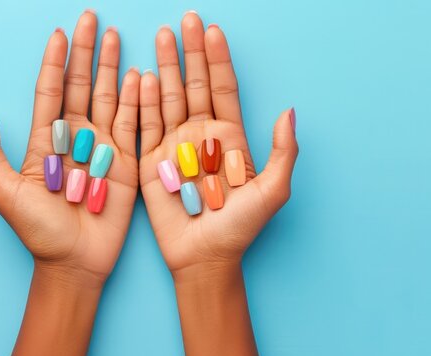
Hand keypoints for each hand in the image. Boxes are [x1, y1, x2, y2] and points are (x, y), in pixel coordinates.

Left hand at [0, 11, 138, 283]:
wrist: (74, 262)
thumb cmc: (38, 231)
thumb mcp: (6, 192)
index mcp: (46, 141)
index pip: (50, 91)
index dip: (55, 61)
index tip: (60, 32)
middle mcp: (75, 138)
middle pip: (80, 86)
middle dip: (86, 52)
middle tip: (93, 19)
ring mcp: (102, 148)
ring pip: (108, 98)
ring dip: (112, 68)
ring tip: (118, 36)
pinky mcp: (126, 162)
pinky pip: (132, 125)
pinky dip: (137, 100)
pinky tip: (140, 76)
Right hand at [139, 13, 297, 274]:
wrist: (204, 257)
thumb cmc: (239, 227)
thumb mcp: (272, 191)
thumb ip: (282, 152)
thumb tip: (289, 111)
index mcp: (229, 137)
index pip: (224, 88)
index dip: (218, 59)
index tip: (213, 30)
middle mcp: (200, 134)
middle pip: (195, 84)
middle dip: (190, 52)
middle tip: (184, 21)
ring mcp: (174, 145)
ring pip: (169, 98)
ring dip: (165, 67)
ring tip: (161, 36)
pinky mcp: (151, 160)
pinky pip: (145, 125)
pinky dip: (143, 101)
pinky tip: (141, 77)